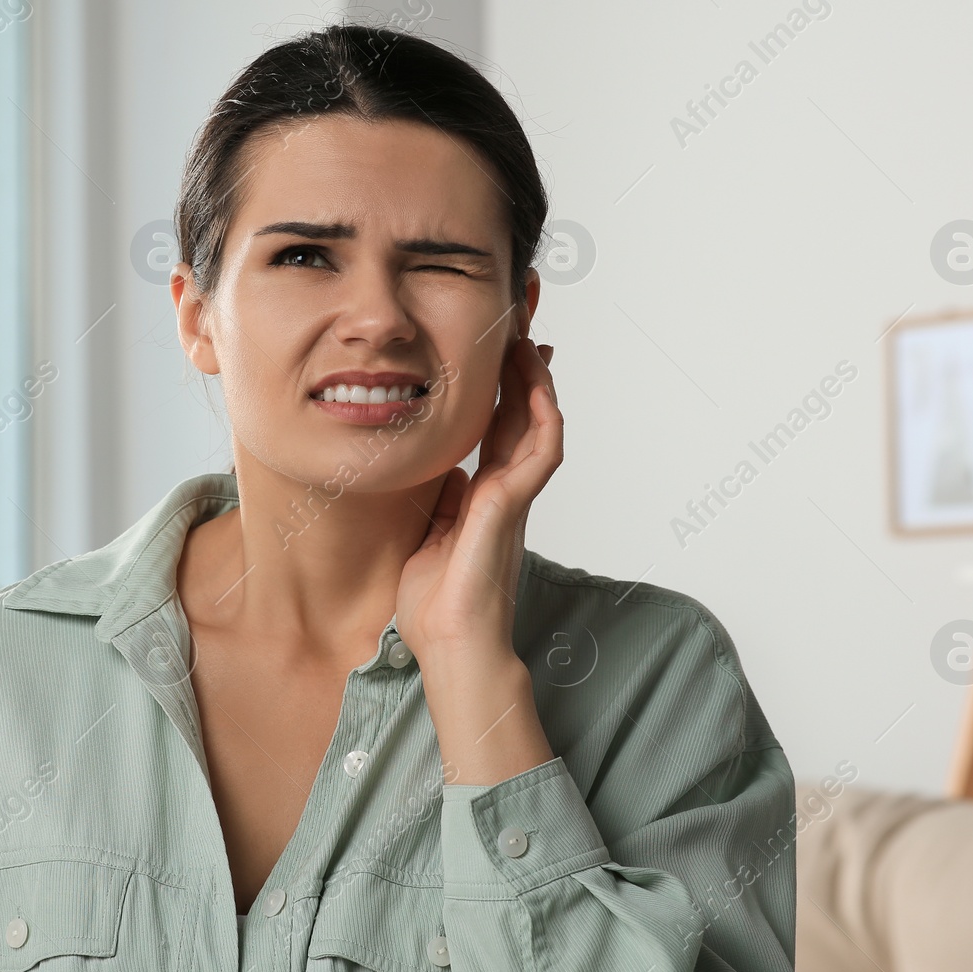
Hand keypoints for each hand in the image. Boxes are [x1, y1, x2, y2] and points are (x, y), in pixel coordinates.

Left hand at [396, 336, 561, 662]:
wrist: (449, 645)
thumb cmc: (436, 606)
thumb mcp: (430, 537)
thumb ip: (443, 502)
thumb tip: (449, 473)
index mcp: (485, 497)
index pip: (498, 429)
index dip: (503, 389)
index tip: (502, 350)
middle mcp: (505, 491)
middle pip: (521, 416)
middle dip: (524, 370)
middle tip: (523, 327)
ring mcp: (513, 498)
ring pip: (538, 426)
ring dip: (537, 382)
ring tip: (531, 340)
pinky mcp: (512, 506)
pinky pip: (541, 453)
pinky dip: (542, 417)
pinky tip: (537, 387)